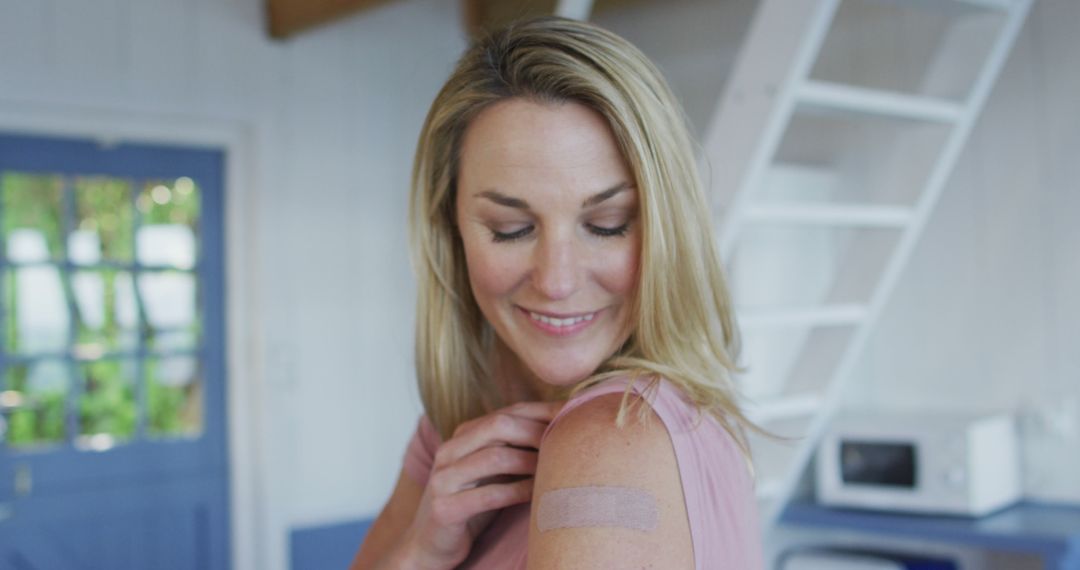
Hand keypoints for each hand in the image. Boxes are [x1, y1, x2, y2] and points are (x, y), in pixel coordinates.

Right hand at [396, 400, 562, 569]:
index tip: (572, 414)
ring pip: (495, 457)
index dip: (540, 411)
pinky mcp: (445, 508)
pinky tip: (538, 492)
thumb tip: (561, 429)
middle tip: (567, 440)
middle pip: (498, 426)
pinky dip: (518, 491)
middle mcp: (449, 451)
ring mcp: (443, 479)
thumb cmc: (471, 505)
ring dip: (531, 460)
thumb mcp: (492, 472)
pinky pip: (489, 495)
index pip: (506, 412)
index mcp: (461, 436)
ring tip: (557, 466)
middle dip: (537, 431)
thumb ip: (514, 449)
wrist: (431, 544)